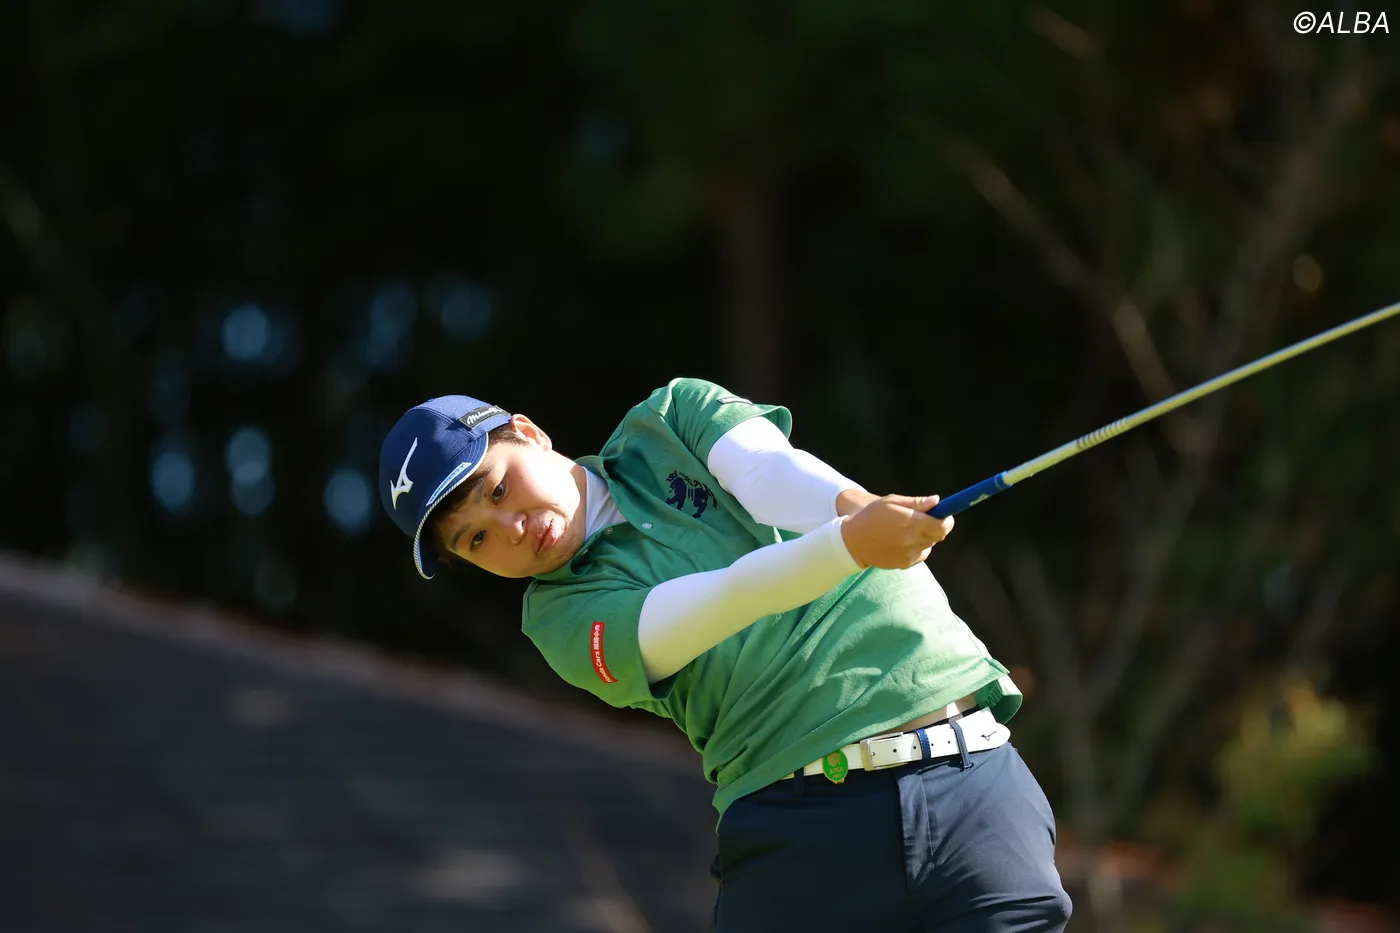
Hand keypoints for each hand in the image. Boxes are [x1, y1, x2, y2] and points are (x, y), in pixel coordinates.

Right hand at [839, 494, 953, 569]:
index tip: (945, 515)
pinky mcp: (905, 564)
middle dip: (937, 527)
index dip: (947, 520)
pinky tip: (903, 541)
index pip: (942, 526)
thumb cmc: (872, 515)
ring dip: (926, 537)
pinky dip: (918, 548)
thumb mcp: (892, 502)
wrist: (853, 540)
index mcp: (910, 522)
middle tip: (927, 520)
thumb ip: (916, 503)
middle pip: (938, 536)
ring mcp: (909, 554)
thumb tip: (937, 501)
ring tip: (908, 530)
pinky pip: (921, 555)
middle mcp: (912, 540)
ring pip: (930, 545)